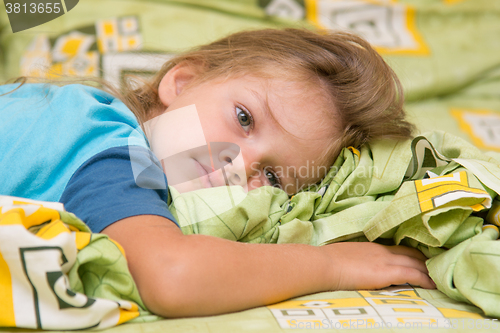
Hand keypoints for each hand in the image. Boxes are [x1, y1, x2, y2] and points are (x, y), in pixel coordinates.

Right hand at [321, 242, 435, 290]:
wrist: (323, 264)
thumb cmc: (327, 262)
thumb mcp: (346, 257)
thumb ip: (357, 260)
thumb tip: (357, 267)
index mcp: (372, 247)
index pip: (400, 248)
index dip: (414, 254)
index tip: (423, 260)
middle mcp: (382, 251)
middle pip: (412, 253)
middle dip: (426, 261)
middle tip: (438, 268)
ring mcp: (385, 260)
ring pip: (416, 262)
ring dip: (429, 270)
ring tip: (440, 278)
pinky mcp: (386, 272)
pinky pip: (413, 274)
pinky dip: (425, 279)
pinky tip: (433, 285)